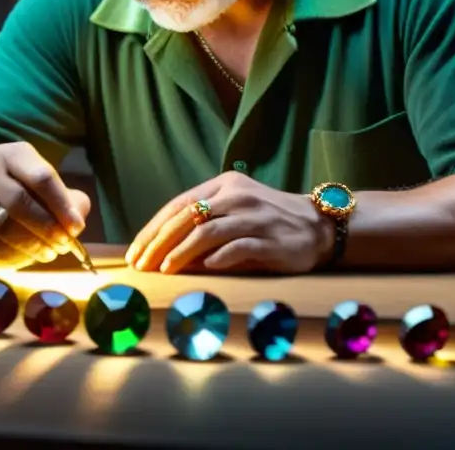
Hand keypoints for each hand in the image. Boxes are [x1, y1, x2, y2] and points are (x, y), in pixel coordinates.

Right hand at [0, 142, 90, 264]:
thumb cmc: (21, 192)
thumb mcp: (46, 187)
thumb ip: (69, 201)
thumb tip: (76, 221)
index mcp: (13, 155)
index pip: (41, 177)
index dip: (62, 205)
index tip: (76, 227)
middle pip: (19, 201)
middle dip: (46, 227)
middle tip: (63, 244)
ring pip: (2, 225)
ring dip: (30, 245)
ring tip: (48, 253)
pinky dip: (12, 255)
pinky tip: (27, 257)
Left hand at [124, 173, 333, 274]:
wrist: (318, 225)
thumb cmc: (268, 220)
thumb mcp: (235, 211)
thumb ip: (203, 222)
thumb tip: (162, 249)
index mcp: (224, 184)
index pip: (178, 205)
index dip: (153, 229)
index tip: (135, 252)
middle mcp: (237, 196)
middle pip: (187, 217)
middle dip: (159, 243)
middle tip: (142, 265)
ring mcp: (254, 216)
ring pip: (206, 232)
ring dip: (181, 253)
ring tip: (164, 270)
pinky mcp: (270, 239)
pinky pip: (237, 248)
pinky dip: (217, 259)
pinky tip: (204, 270)